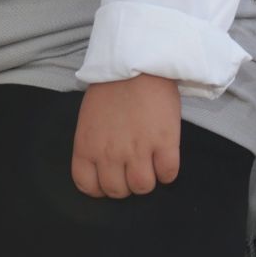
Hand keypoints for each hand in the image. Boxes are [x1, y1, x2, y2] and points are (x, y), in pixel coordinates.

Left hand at [71, 74, 180, 198]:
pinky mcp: (165, 143)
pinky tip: (165, 160)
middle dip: (126, 185)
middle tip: (133, 171)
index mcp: (87, 147)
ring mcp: (138, 151)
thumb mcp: (89, 120)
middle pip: (118, 191)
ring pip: (143, 187)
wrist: (137, 65)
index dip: (101, 188)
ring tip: (151, 167)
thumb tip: (105, 163)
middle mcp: (110, 154)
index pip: (89, 186)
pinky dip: (168, 173)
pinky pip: (168, 174)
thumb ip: (94, 144)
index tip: (111, 178)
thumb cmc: (111, 88)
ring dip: (148, 181)